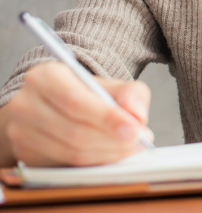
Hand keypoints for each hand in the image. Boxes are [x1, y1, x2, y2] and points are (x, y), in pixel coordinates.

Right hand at [0, 62, 152, 166]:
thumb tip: (136, 114)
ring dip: (106, 154)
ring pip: (70, 151)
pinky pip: (65, 164)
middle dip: (112, 140)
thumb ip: (130, 94)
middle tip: (139, 141)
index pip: (75, 101)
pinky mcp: (26, 153)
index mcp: (44, 77)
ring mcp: (21, 131)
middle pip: (74, 131)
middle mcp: (25, 103)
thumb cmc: (85, 94)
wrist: (55, 106)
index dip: (107, 118)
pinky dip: (94, 162)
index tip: (135, 130)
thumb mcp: (110, 85)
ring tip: (129, 147)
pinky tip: (110, 154)